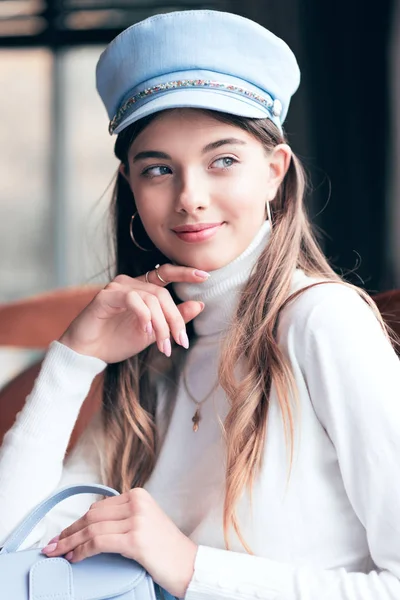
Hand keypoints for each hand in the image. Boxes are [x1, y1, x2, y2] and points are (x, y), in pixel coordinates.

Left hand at [42, 488, 197, 598]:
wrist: (189, 564)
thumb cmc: (166, 549)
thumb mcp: (145, 522)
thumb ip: (122, 517)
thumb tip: (90, 525)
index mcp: (138, 495)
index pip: (98, 507)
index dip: (77, 522)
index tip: (63, 534)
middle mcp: (137, 503)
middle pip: (92, 516)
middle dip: (69, 531)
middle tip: (52, 545)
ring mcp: (137, 519)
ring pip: (92, 529)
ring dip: (70, 542)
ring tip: (57, 553)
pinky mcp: (135, 539)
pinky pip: (99, 542)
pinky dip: (82, 551)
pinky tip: (74, 558)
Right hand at [59, 264, 208, 362]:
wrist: (88, 354)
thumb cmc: (116, 341)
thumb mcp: (153, 332)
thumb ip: (174, 319)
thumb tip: (200, 305)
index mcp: (141, 289)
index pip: (166, 274)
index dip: (185, 273)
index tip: (205, 276)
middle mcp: (129, 283)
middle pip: (162, 294)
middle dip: (175, 319)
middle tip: (181, 342)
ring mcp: (117, 288)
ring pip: (151, 299)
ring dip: (161, 324)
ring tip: (163, 346)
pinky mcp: (106, 296)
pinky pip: (134, 300)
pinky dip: (144, 316)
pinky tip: (146, 331)